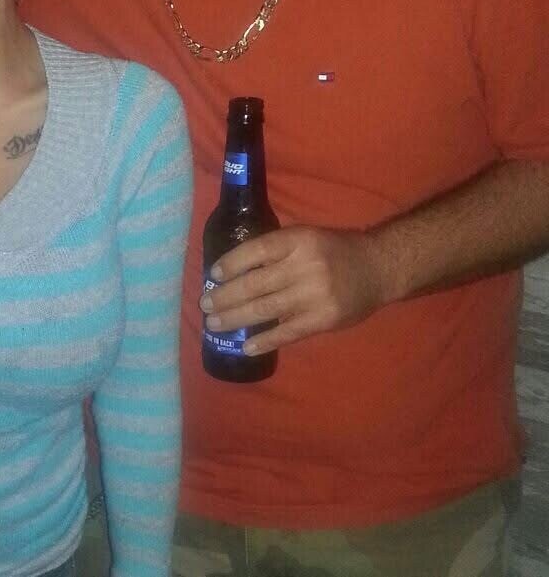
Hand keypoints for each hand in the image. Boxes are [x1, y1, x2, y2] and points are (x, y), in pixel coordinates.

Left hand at [200, 225, 389, 354]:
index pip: (256, 251)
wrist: (379, 268)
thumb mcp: (305, 237)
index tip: (213, 274)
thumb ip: (276, 250)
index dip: (231, 263)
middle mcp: (305, 267)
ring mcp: (315, 295)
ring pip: (265, 309)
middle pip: (255, 284)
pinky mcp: (324, 319)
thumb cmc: (334, 251)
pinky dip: (265, 341)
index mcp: (298, 241)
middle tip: (204, 305)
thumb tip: (232, 269)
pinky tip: (246, 346)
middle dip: (225, 296)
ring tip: (214, 324)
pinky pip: (288, 333)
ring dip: (236, 318)